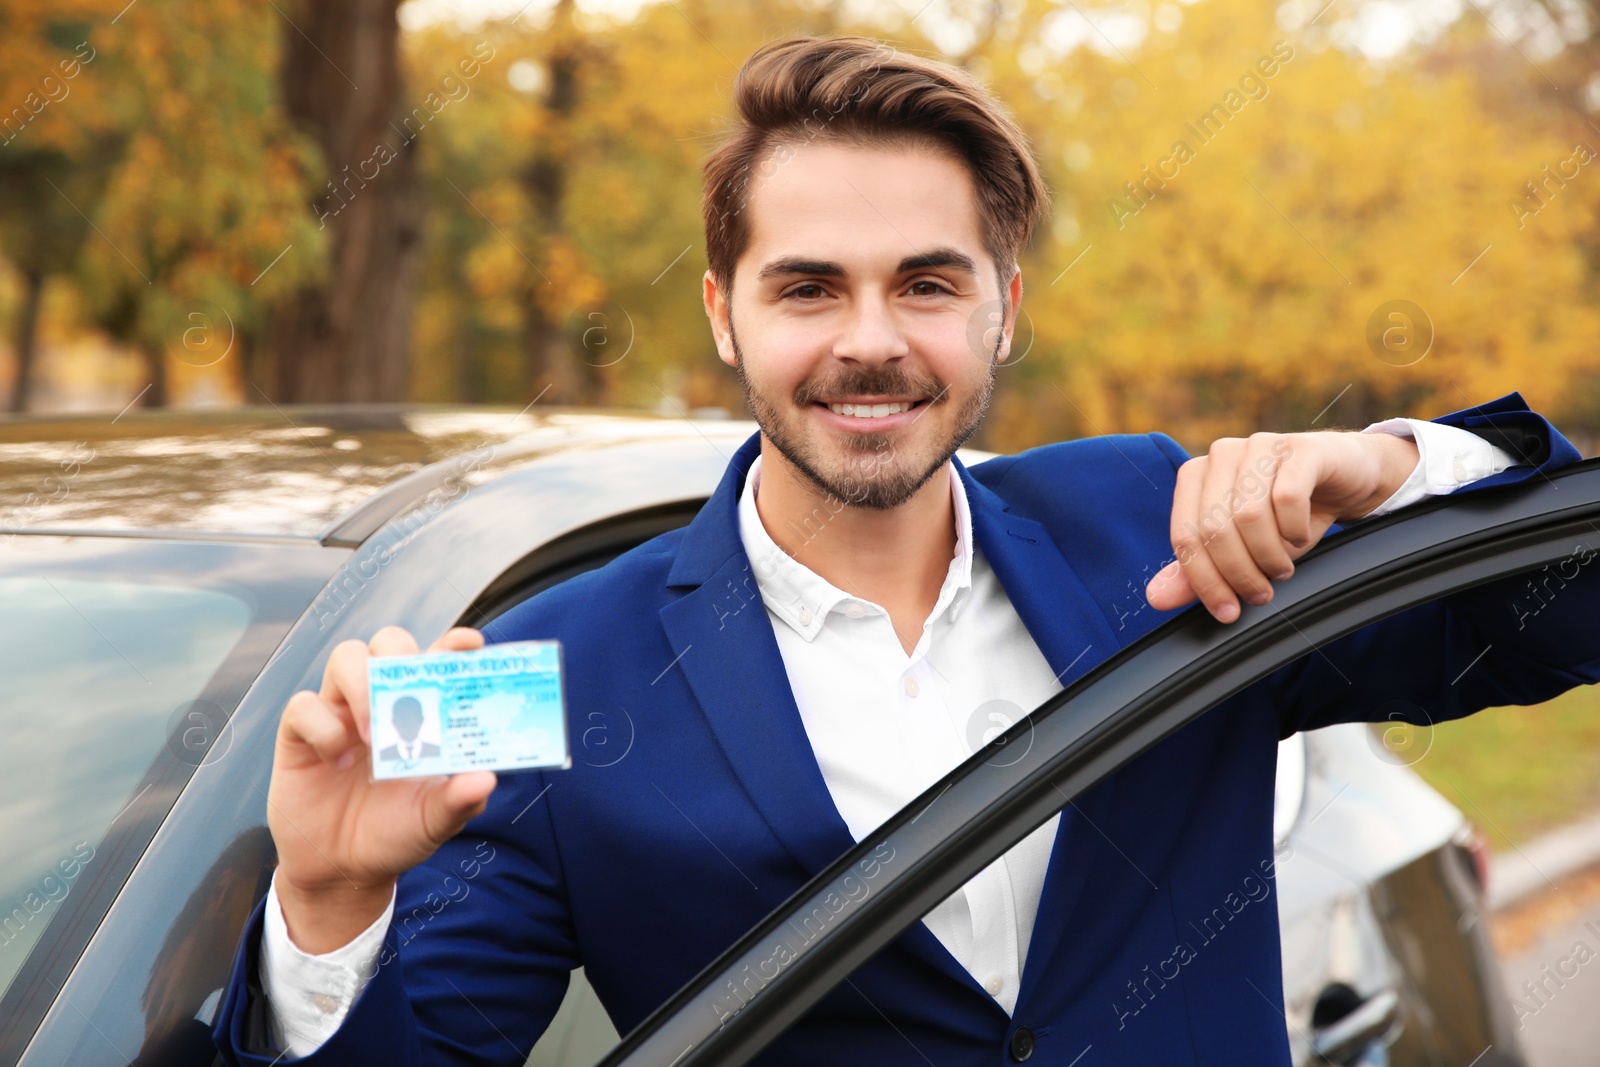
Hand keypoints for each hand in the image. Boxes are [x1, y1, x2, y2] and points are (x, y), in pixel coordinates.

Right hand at [269, 625, 496, 952]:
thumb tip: (487, 779)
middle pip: (389, 643)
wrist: (343, 871)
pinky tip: (338, 761)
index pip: (437, 661)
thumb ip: (460, 800)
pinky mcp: (300, 735)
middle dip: (400, 657)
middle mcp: (380, 702)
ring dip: (362, 686)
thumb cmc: (395, 833)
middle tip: (407, 700)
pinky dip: (323, 728)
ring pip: (346, 657)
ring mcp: (340, 714)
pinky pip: (303, 706)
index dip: (453, 645)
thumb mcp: (434, 821)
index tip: (469, 645)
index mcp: (420, 712)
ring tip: (373, 734)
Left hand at [1144, 430, 1418, 622]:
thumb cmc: (1285, 515)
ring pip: (1249, 516)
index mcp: (1196, 476)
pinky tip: (1300, 536)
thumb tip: (1155, 598)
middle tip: (1261, 593)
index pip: (1183, 536)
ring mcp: (1259, 445)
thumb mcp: (1240, 549)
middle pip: (1213, 528)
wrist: (1345, 479)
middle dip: (1239, 572)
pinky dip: (1294, 530)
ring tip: (1281, 567)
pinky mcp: (1300, 448)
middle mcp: (1221, 455)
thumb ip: (1198, 571)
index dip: (1204, 581)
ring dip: (1269, 555)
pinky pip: (1288, 498)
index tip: (1227, 612)